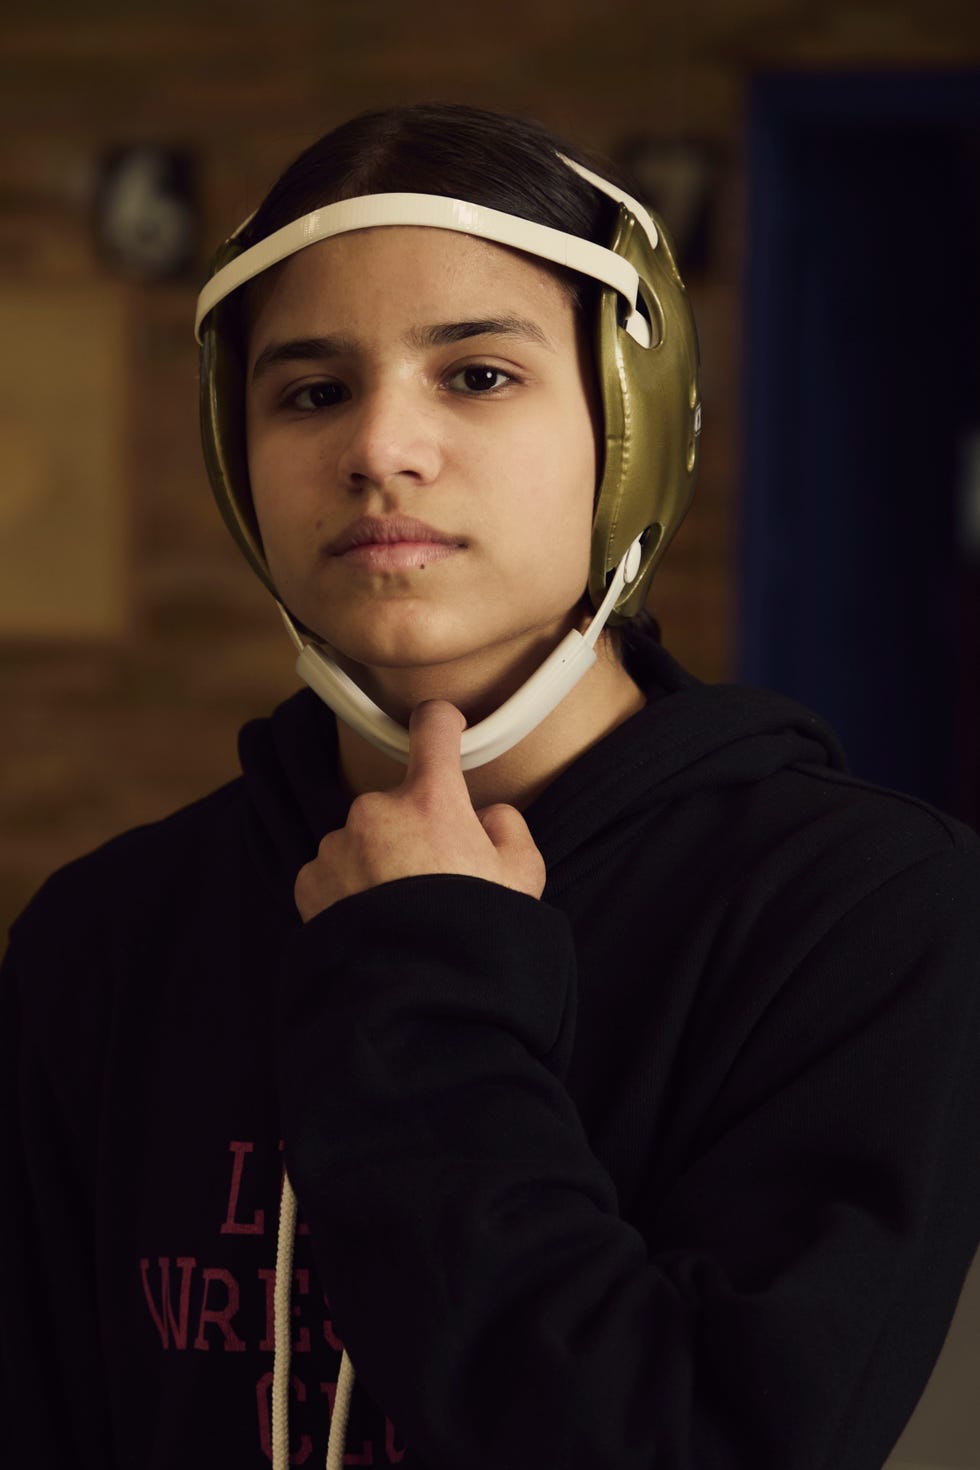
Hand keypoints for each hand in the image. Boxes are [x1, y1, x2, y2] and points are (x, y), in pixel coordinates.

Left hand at [294, 700, 545, 920]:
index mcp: (431, 800)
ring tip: (404, 913)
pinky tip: (374, 924)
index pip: (433, 729)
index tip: (443, 726)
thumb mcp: (523, 876)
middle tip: (436, 880)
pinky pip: (333, 873)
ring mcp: (338, 845)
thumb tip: (483, 816)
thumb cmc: (476, 934)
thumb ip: (507, 827)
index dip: (442, 723)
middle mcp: (377, 811)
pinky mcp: (310, 881)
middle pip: (399, 804)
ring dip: (379, 863)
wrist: (422, 994)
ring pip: (363, 840)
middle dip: (414, 831)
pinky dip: (349, 892)